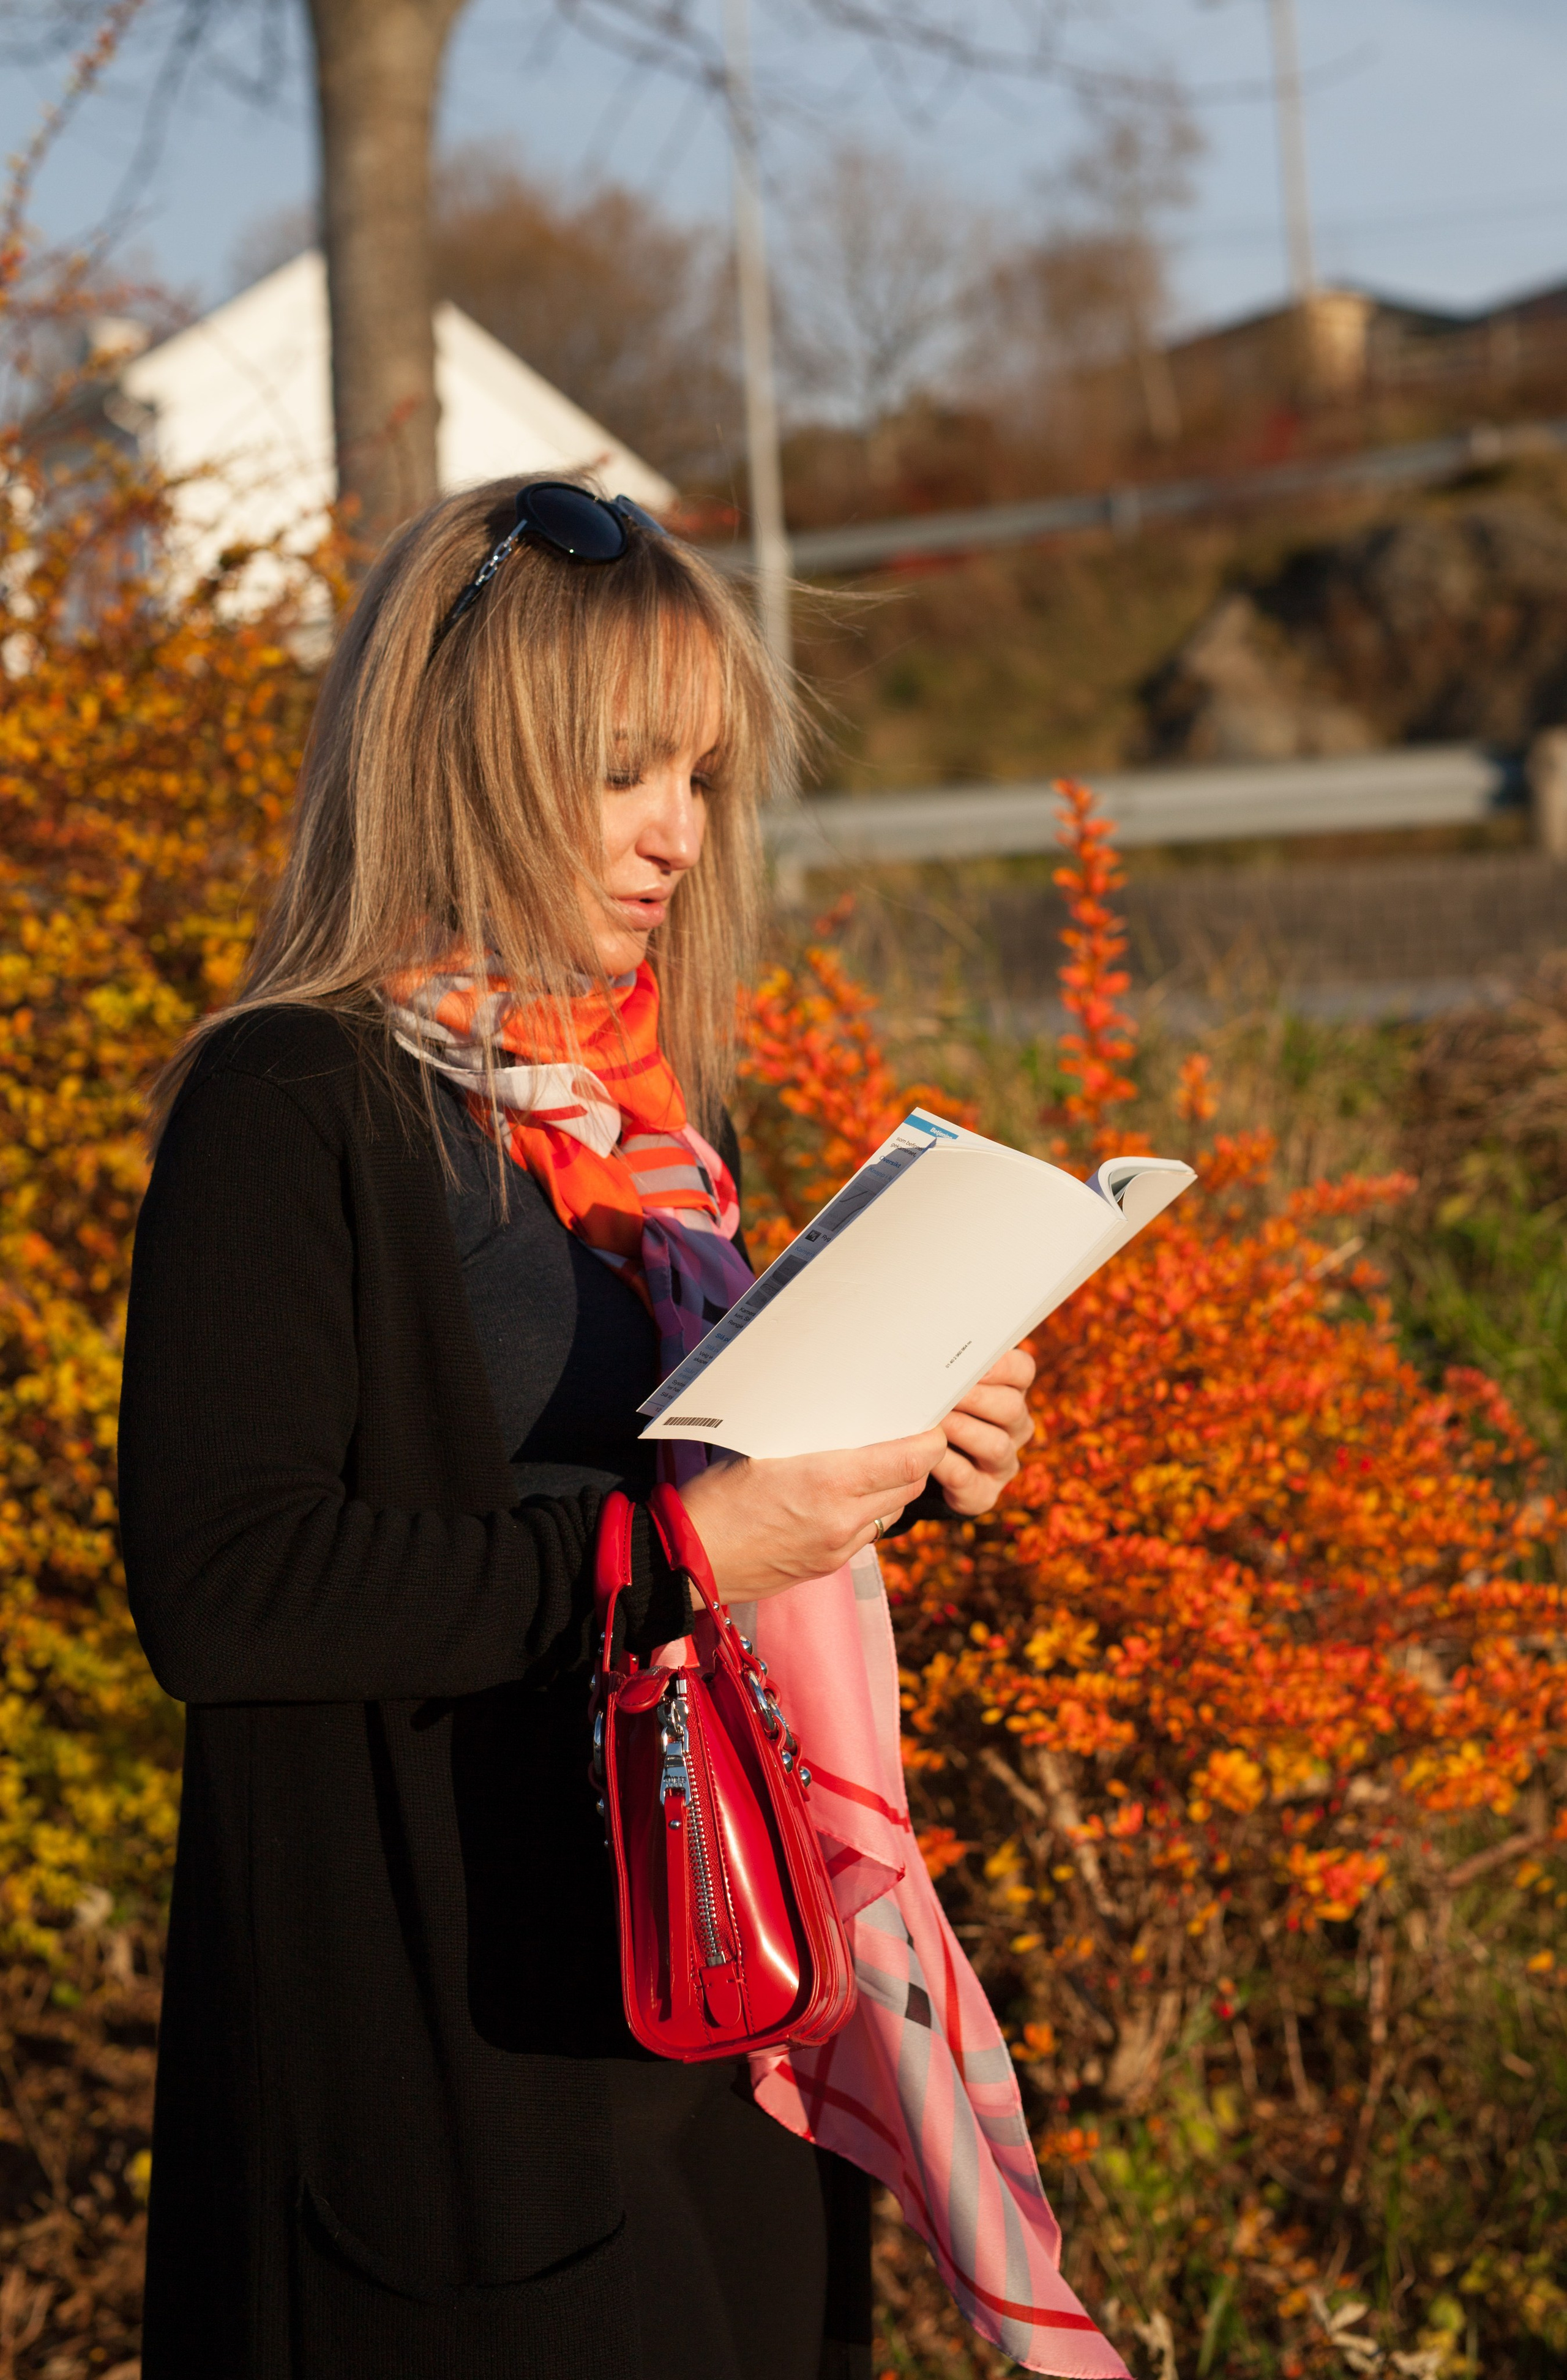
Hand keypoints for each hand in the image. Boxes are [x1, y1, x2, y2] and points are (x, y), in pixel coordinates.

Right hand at [677, 1430, 945, 1601]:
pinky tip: (850, 1497)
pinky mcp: (828, 1566)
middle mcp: (842, 1520)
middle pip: (911, 1486)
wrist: (688, 1561)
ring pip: (894, 1512)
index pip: (910, 1460)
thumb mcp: (764, 1451)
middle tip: (910, 1436)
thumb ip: (816, 1441)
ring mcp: (838, 1548)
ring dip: (896, 1488)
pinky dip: (871, 1512)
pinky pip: (868, 1534)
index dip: (929, 1440)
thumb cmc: (716, 1497)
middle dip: (917, 1461)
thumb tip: (851, 1421)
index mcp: (828, 1482)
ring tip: (881, 1466)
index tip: (931, 1423)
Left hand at [929, 1346, 1035, 1516]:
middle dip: (977, 1398)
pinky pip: (969, 1478)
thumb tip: (926, 1349)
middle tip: (946, 1391)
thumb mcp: (941, 1387)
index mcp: (1010, 1392)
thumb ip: (945, 1370)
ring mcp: (1002, 1463)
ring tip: (937, 1422)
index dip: (1001, 1366)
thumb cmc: (932, 1411)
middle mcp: (1014, 1427)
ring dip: (964, 1431)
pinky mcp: (983, 1493)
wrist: (918, 1465)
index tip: (972, 1362)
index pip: (1022, 1370)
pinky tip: (927, 1455)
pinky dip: (946, 1465)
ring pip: (996, 1445)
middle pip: (1011, 1407)